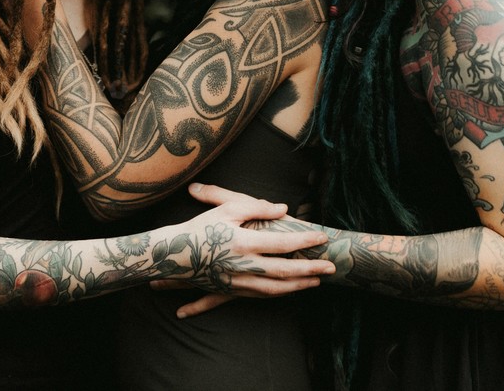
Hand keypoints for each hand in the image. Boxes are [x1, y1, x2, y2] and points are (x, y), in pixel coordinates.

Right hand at [170, 183, 334, 298]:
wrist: (172, 256)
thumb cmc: (200, 228)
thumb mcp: (227, 209)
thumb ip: (256, 207)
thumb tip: (282, 208)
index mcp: (244, 243)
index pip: (283, 244)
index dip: (304, 241)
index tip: (321, 238)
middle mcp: (244, 266)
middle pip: (285, 271)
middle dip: (311, 270)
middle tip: (331, 268)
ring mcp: (238, 282)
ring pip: (276, 289)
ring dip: (298, 286)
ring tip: (316, 282)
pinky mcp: (231, 291)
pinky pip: (261, 295)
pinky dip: (279, 293)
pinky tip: (290, 290)